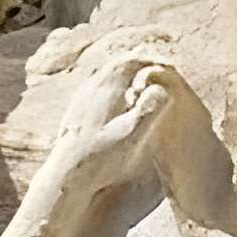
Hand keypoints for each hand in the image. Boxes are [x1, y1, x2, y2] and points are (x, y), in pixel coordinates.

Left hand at [55, 50, 203, 192]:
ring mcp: (81, 98)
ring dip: (127, 77)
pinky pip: (98, 90)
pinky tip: (121, 106)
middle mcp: (91, 87)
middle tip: (160, 72)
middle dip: (141, 65)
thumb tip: (161, 88)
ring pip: (107, 76)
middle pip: (120, 64)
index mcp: (107, 87)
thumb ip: (149, 110)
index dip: (155, 62)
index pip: (134, 60)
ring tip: (143, 87)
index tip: (171, 68)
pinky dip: (114, 90)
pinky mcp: (75, 111)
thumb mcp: (132, 136)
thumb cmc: (102, 159)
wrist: (65, 176)